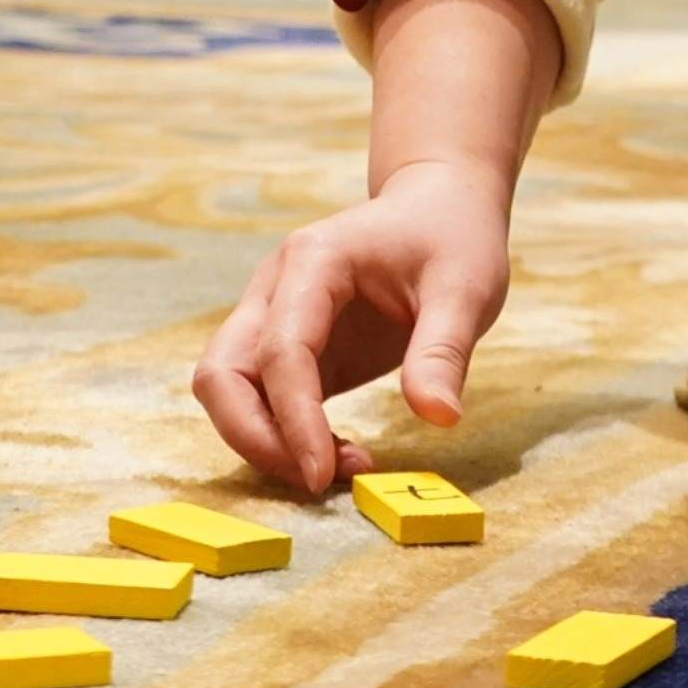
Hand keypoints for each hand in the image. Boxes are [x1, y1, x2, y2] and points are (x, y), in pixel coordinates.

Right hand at [192, 159, 511, 492]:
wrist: (439, 206)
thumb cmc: (451, 236)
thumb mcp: (466, 287)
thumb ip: (444, 351)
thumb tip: (438, 418)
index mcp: (312, 261)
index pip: (280, 351)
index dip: (294, 420)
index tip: (323, 475)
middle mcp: (276, 289)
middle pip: (221, 373)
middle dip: (255, 437)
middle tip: (320, 480)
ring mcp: (273, 318)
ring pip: (227, 391)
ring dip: (265, 441)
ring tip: (340, 467)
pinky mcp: (289, 350)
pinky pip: (261, 402)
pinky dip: (285, 437)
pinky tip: (340, 454)